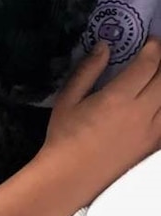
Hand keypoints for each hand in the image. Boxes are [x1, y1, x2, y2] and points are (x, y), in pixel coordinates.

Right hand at [42, 38, 160, 192]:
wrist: (72, 175)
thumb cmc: (65, 135)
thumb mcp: (67, 99)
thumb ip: (87, 71)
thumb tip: (104, 46)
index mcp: (118, 98)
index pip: (148, 65)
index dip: (154, 48)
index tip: (152, 40)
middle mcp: (141, 113)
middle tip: (159, 53)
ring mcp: (152, 131)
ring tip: (158, 76)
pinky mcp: (154, 144)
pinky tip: (157, 99)